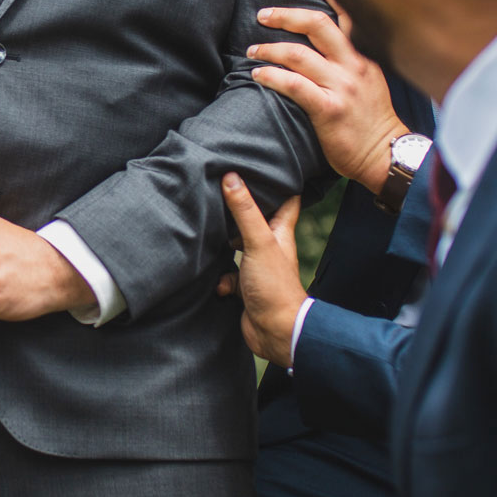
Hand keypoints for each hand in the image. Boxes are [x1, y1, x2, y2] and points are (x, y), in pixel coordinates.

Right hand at [214, 174, 306, 366]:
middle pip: (256, 221)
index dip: (280, 182)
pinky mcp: (246, 287)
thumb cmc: (274, 286)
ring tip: (210, 236)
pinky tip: (220, 284)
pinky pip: (228, 276)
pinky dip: (221, 279)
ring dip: (224, 246)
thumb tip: (232, 177)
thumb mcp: (258, 242)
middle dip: (241, 211)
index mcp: (280, 232)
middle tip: (223, 193)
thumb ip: (244, 212)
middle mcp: (270, 247)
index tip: (266, 164)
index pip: (287, 199)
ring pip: (237, 248)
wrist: (275, 331)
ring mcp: (258, 267)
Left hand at [250, 0, 412, 194]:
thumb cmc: (372, 123)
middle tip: (262, 15)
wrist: (386, 156)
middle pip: (317, 25)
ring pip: (299, 54)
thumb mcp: (370, 84)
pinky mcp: (328, 108)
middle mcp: (354, 66)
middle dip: (285, 15)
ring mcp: (341, 86)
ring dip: (269, 49)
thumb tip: (324, 51)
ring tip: (252, 51)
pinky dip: (272, 75)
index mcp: (364, 57)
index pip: (347, 16)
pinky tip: (258, 74)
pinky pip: (294, 84)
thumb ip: (350, 64)